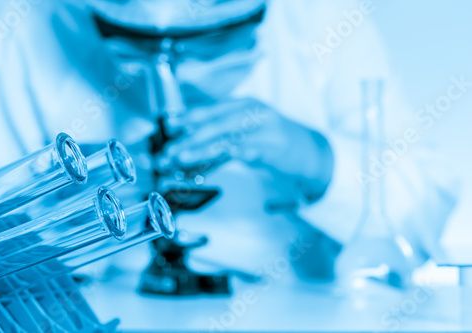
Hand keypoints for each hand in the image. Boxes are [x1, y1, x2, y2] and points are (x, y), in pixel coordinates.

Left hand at [162, 98, 333, 200]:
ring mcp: (263, 129)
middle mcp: (253, 112)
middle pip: (213, 124)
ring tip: (180, 159)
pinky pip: (242, 152)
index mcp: (245, 104)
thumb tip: (190, 147)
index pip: (211, 110)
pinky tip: (210, 164)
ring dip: (199, 150)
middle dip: (188, 138)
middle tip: (169, 151)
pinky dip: (225, 158)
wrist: (312, 152)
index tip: (169, 128)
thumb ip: (221, 137)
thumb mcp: (248, 132)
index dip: (187, 119)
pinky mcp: (272, 147)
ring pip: (224, 138)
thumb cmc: (276, 141)